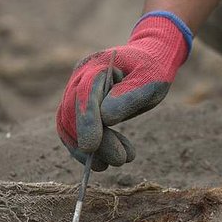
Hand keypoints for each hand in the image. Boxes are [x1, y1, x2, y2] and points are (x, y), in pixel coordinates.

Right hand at [56, 13, 191, 170]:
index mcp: (96, 66)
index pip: (84, 95)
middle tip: (120, 160)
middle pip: (73, 114)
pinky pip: (74, 132)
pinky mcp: (79, 108)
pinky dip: (90, 149)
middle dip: (93, 141)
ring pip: (69, 126)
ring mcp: (76, 93)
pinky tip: (107, 161)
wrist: (149, 60)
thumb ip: (129, 96)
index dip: (86, 121)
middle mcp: (79, 78)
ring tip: (119, 161)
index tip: (92, 147)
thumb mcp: (149, 80)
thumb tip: (106, 118)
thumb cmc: (152, 69)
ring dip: (90, 150)